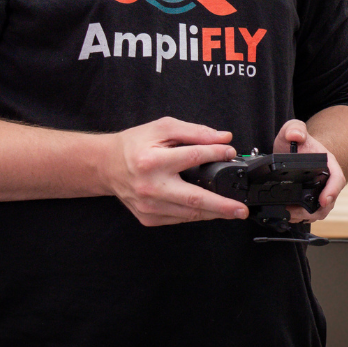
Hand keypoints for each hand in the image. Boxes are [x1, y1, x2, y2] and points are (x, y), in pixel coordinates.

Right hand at [102, 117, 244, 225]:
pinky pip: (179, 218)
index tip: (231, 152)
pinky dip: (196, 214)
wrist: (106, 165)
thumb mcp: (163, 128)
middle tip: (241, 209)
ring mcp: (149, 206)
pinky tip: (209, 210)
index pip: (194, 157)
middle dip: (222, 206)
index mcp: (152, 162)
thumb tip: (223, 138)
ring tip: (232, 211)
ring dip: (214, 213)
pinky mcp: (149, 218)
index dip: (217, 154)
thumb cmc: (134, 145)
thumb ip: (195, 132)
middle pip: (194, 199)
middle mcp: (150, 187)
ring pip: (189, 213)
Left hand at [274, 118, 345, 222]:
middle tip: (297, 212)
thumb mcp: (293, 129)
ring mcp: (320, 191)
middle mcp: (328, 180)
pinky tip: (289, 214)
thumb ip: (294, 128)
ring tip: (290, 214)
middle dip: (316, 210)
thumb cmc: (298, 142)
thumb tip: (296, 135)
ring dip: (306, 215)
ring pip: (321, 210)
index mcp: (329, 164)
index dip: (333, 191)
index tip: (324, 200)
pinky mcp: (311, 199)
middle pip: (330, 200)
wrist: (295, 150)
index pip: (337, 179)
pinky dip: (301, 216)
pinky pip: (310, 212)